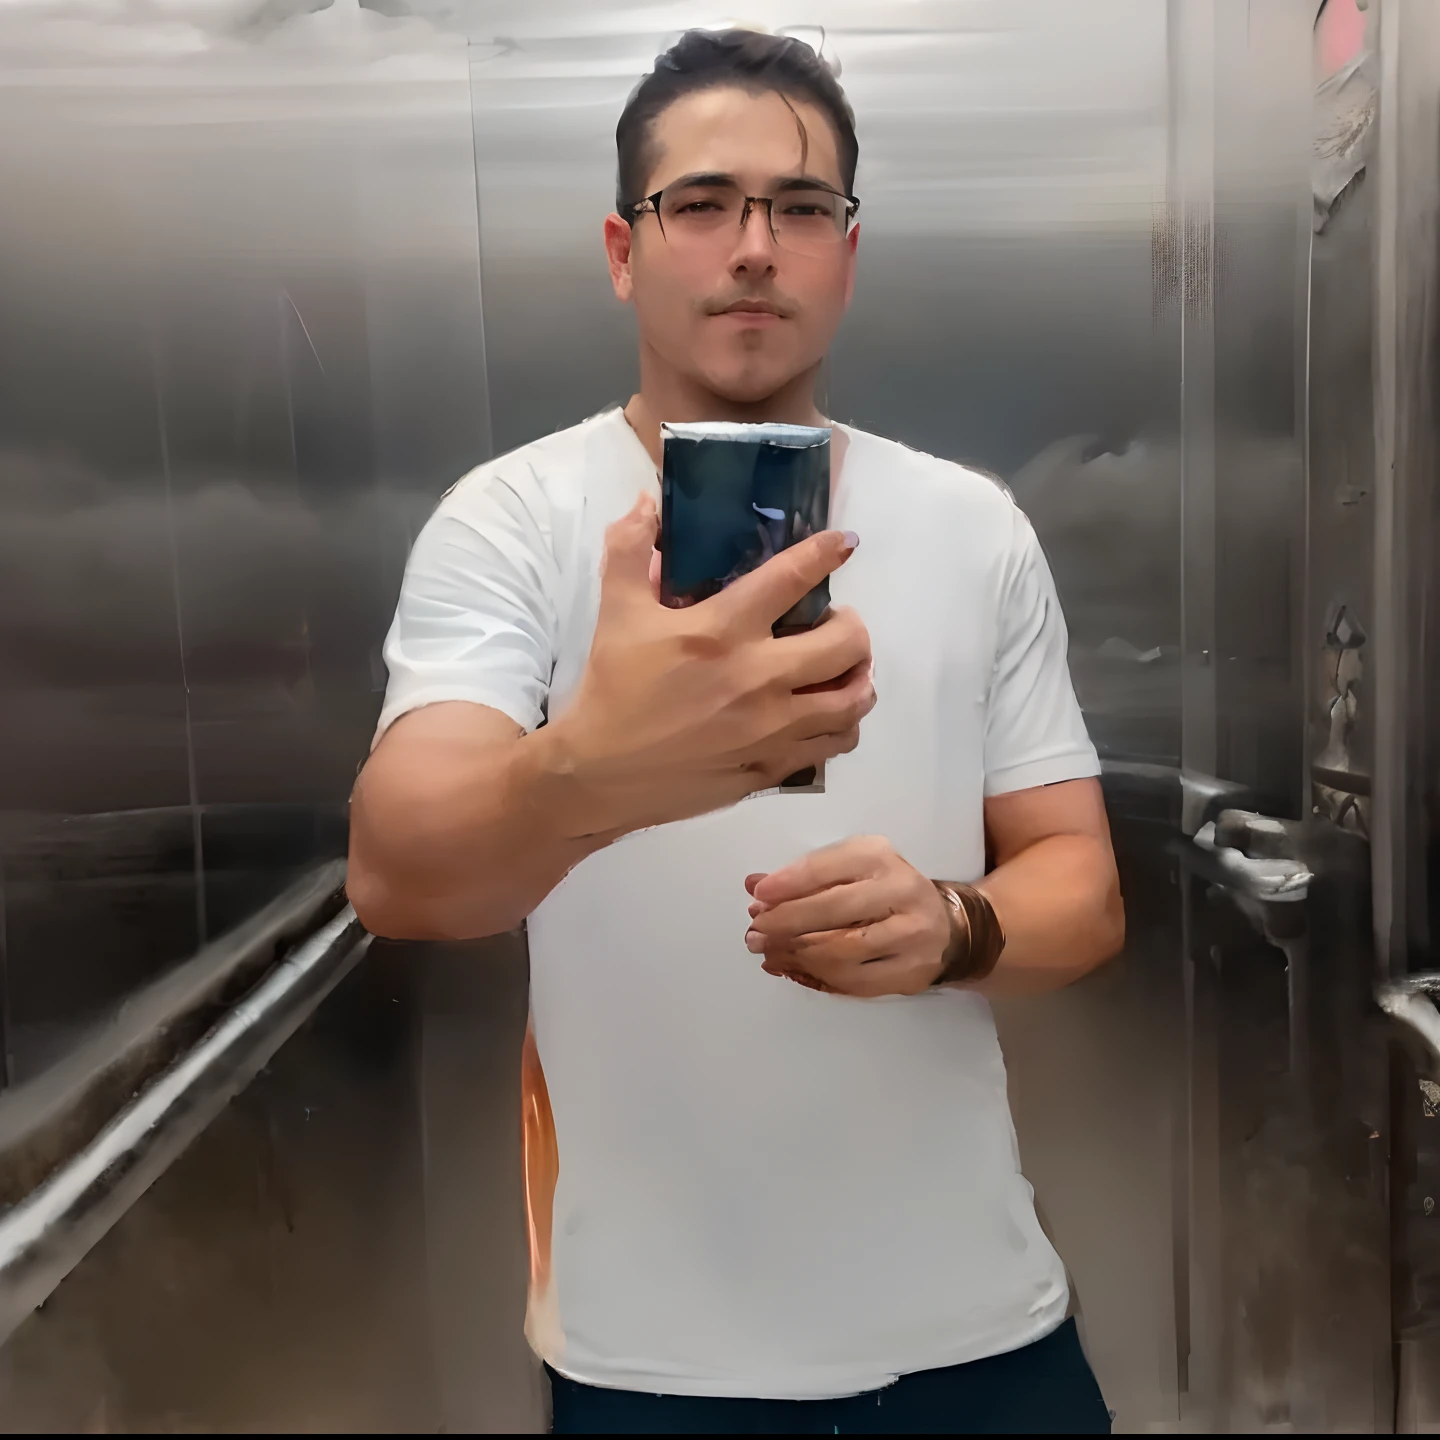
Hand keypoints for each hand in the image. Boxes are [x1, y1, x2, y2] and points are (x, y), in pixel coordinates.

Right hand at [545, 493, 874, 835]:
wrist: (598, 774)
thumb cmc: (611, 689)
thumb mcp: (616, 613)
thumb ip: (631, 550)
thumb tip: (647, 503)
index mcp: (722, 631)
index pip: (791, 580)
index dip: (825, 553)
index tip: (845, 543)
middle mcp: (758, 678)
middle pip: (846, 644)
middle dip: (852, 626)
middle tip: (836, 624)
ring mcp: (771, 729)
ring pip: (852, 701)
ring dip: (858, 678)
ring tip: (844, 670)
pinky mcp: (771, 767)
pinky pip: (832, 745)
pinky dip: (842, 725)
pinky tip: (827, 714)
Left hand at [744, 836, 951, 997]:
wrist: (946, 926)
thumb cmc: (886, 890)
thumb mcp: (851, 868)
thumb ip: (805, 876)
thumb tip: (756, 887)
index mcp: (880, 858)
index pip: (826, 869)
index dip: (787, 884)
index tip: (758, 896)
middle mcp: (900, 892)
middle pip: (831, 911)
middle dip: (784, 924)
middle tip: (755, 933)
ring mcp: (910, 935)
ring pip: (840, 952)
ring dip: (795, 955)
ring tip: (770, 953)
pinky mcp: (910, 973)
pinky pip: (854, 982)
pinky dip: (817, 978)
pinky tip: (795, 969)